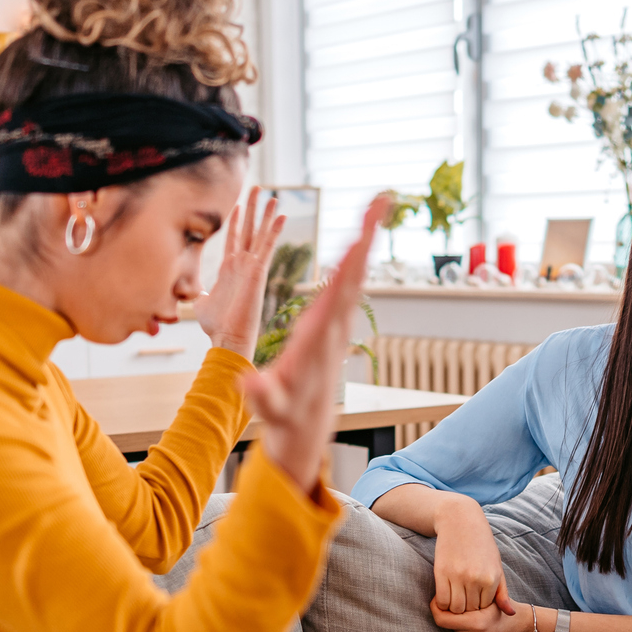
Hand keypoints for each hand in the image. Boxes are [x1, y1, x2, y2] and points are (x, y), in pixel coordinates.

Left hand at [198, 190, 284, 358]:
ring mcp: (251, 267)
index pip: (233, 237)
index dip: (235, 220)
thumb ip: (195, 290)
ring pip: (260, 234)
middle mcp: (242, 264)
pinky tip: (281, 215)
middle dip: (251, 209)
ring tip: (272, 195)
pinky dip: (274, 231)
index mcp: (228, 268)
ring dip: (265, 214)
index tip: (237, 204)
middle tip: (256, 188)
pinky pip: (267, 246)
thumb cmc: (215, 325)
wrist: (227, 337)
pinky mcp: (258, 272)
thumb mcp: (200, 301)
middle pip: (248, 229)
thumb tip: (186, 289)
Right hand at [241, 194, 386, 492]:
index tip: (360, 234)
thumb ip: (262, 394)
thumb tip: (249, 382)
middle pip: (354, 274)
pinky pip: (345, 285)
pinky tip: (358, 240)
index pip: (337, 293)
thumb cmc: (285, 416)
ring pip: (353, 276)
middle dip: (366, 236)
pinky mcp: (332, 327)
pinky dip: (352, 259)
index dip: (349, 263)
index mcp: (319, 338)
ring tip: (375, 207)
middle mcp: (334, 328)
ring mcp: (336, 326)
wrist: (303, 431)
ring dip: (363, 241)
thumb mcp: (270, 407)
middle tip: (381, 199)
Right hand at [431, 493, 514, 615]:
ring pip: (456, 608)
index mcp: (492, 578)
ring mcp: (458, 576)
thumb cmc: (481, 544)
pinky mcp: (442, 572)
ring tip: (455, 598)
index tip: (474, 600)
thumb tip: (510, 614)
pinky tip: (445, 595)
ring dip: (454, 607)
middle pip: (470, 610)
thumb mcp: (496, 566)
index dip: (479, 607)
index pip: (485, 608)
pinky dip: (442, 603)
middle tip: (463, 601)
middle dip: (467, 609)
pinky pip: (442, 600)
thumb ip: (502, 592)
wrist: (460, 520)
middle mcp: (476, 578)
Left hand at [433, 599, 537, 631]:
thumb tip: (438, 597)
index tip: (437, 600)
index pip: (441, 619)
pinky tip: (477, 630)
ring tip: (474, 619)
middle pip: (448, 624)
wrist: (523, 630)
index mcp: (477, 623)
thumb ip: (465, 596)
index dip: (436, 608)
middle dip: (452, 614)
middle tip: (462, 607)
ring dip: (459, 624)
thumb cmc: (505, 609)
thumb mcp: (489, 597)